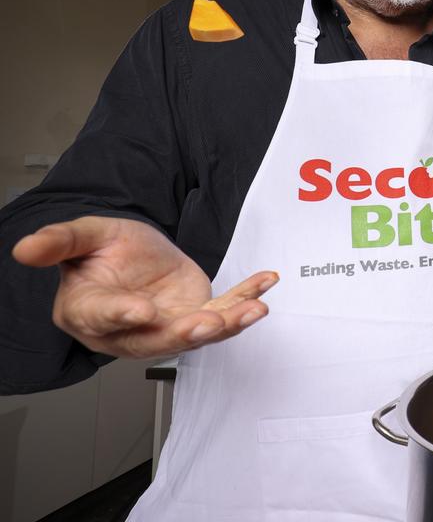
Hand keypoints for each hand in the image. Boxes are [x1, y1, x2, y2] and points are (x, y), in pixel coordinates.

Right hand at [12, 216, 277, 357]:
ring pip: (198, 333)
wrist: (132, 252)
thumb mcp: (84, 236)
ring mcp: (166, 326)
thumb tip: (24, 248)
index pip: (105, 317)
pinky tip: (266, 283)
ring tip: (252, 309)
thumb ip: (60, 242)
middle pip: (158, 338)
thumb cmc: (103, 251)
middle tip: (210, 322)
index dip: (123, 315)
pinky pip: (226, 311)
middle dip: (187, 333)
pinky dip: (248, 297)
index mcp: (90, 312)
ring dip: (228, 322)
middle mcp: (129, 329)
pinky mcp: (196, 315)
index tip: (140, 310)